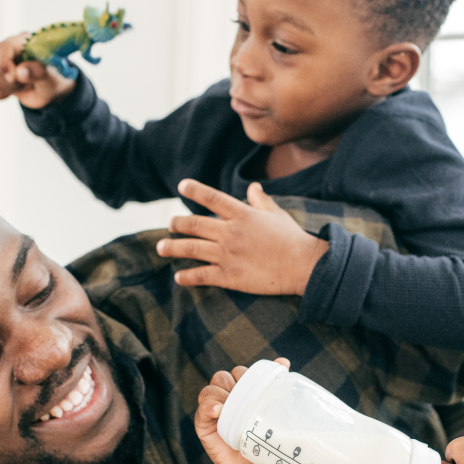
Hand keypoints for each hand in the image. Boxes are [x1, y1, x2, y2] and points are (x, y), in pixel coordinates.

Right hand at [0, 33, 76, 108]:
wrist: (51, 90)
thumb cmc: (54, 78)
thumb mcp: (51, 76)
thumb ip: (37, 72)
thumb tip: (19, 72)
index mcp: (24, 41)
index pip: (6, 47)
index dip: (6, 62)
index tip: (12, 78)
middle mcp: (9, 48)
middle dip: (12, 80)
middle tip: (28, 84)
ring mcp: (0, 61)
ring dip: (9, 87)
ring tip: (24, 85)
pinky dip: (2, 93)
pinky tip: (15, 91)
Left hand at [155, 180, 327, 294]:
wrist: (303, 266)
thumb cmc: (292, 238)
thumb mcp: (276, 214)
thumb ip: (260, 201)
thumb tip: (252, 187)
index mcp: (242, 214)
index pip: (212, 197)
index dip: (194, 190)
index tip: (181, 186)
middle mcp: (230, 232)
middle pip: (194, 224)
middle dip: (176, 224)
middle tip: (168, 225)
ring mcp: (228, 254)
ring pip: (191, 249)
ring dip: (172, 248)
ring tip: (160, 248)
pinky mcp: (230, 276)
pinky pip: (202, 276)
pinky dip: (187, 277)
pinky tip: (178, 277)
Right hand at [195, 362, 286, 463]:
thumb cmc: (261, 438)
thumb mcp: (270, 413)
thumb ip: (274, 389)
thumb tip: (283, 361)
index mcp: (241, 390)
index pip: (239, 372)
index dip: (247, 375)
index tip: (259, 386)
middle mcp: (225, 396)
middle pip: (224, 377)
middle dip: (235, 384)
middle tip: (248, 399)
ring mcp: (212, 408)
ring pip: (211, 389)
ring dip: (221, 394)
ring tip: (232, 406)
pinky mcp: (203, 422)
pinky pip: (201, 408)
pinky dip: (209, 406)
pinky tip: (218, 411)